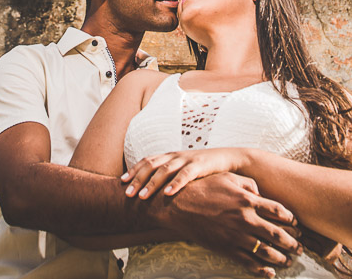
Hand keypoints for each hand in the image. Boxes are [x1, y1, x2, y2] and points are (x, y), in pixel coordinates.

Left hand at [122, 148, 247, 198]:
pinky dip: (176, 184)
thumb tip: (153, 191)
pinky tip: (168, 194)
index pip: (147, 161)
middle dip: (138, 179)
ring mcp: (187, 159)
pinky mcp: (200, 165)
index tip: (122, 182)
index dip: (134, 170)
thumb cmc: (204, 168)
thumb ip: (171, 176)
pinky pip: (186, 175)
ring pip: (165, 170)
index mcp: (170, 156)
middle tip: (127, 193)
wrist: (229, 159)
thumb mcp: (184, 169)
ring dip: (152, 184)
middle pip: (151, 165)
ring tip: (142, 196)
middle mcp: (175, 156)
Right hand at [151, 172, 302, 277]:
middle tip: (300, 247)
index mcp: (248, 200)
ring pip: (267, 251)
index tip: (296, 224)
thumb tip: (260, 192)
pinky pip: (249, 263)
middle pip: (277, 234)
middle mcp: (246, 219)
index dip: (291, 219)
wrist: (179, 206)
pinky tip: (270, 273)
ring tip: (289, 261)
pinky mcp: (227, 249)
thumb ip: (247, 183)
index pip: (279, 211)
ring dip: (282, 258)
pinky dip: (262, 270)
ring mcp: (237, 236)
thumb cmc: (203, 188)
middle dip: (292, 242)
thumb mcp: (227, 178)